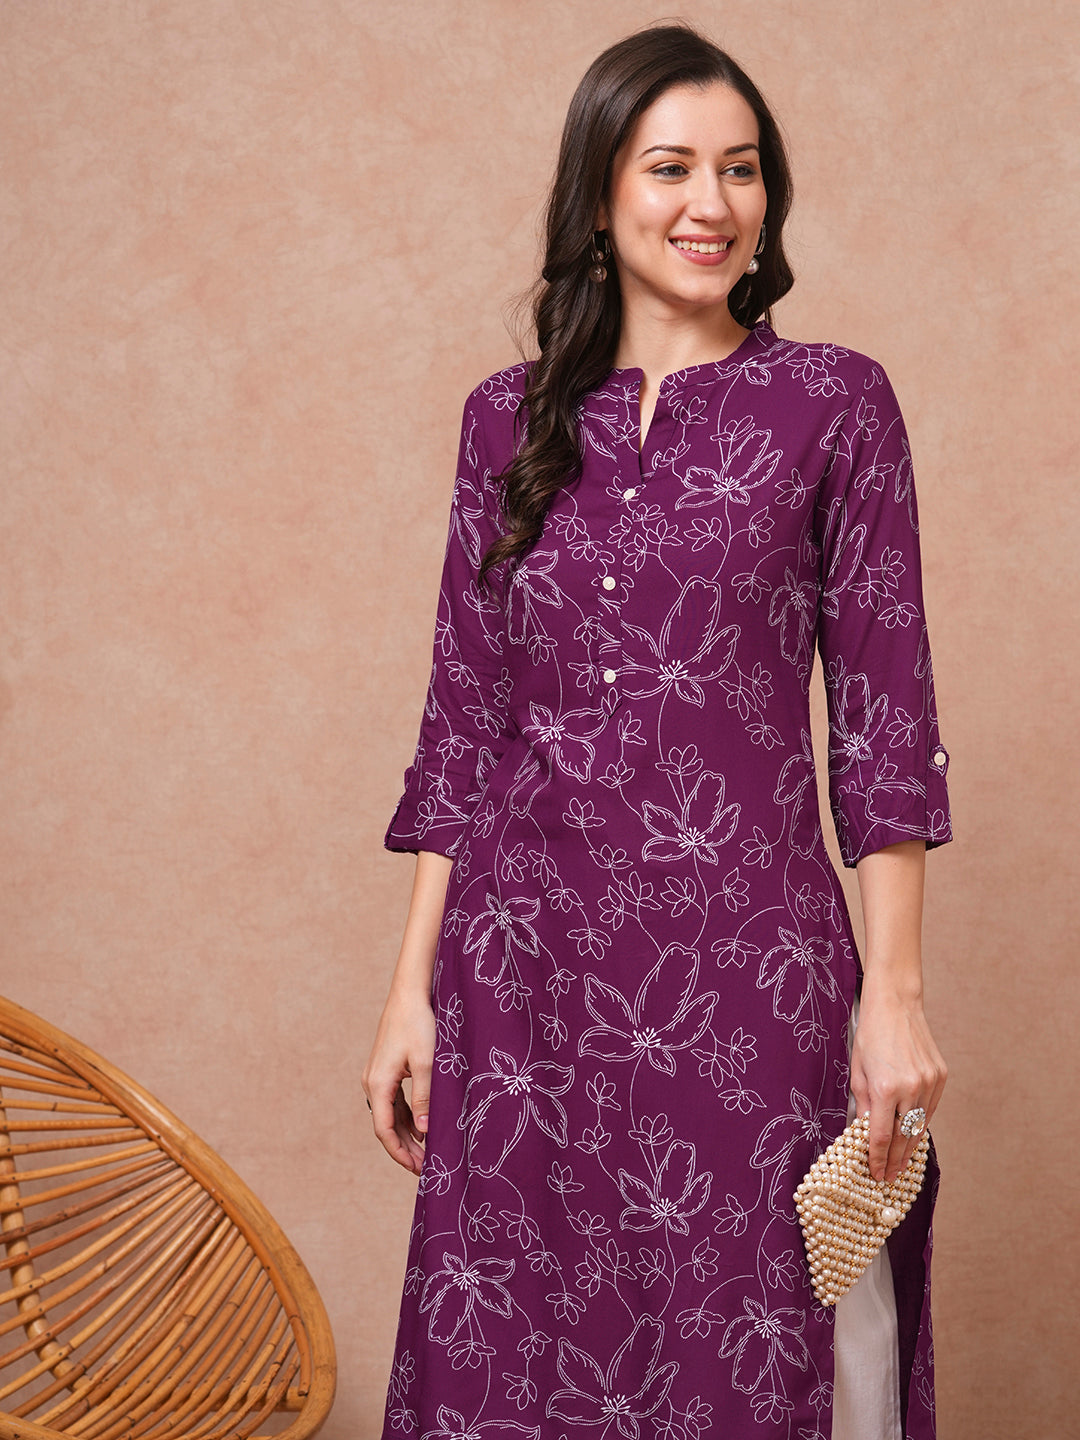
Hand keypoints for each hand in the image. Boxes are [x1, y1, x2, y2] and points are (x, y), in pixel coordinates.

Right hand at [362, 988, 435, 1175]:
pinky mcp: (386, 1069)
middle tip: (426, 1168)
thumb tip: (425, 1133)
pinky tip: (422, 1128)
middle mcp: (372, 1083)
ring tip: (426, 1152)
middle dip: (405, 1148)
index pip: (384, 1130)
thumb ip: (424, 1099)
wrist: (409, 993)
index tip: (417, 1169)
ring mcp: (377, 1076)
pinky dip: (407, 1117)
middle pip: (387, 1126)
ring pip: (391, 1114)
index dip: (400, 1153)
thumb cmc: (418, 1024)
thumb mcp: (426, 1063)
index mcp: (378, 1084)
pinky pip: (394, 1101)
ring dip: (407, 1134)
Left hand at [849, 983, 946, 1182]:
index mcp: (885, 1089)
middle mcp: (911, 1089)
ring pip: (919, 1127)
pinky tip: (912, 1136)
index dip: (876, 1159)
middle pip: (902, 1138)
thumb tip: (863, 1133)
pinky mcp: (940, 1078)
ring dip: (909, 1148)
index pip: (880, 1137)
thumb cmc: (870, 1035)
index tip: (875, 1174)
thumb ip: (862, 1105)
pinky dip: (920, 1124)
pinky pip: (930, 1110)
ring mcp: (930, 1084)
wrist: (896, 1005)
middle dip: (894, 1161)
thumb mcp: (857, 1071)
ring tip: (900, 1165)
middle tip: (888, 1178)